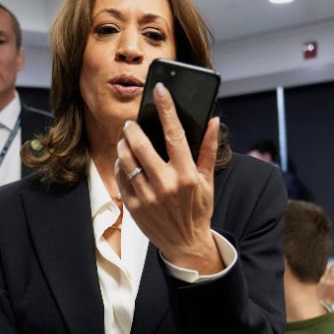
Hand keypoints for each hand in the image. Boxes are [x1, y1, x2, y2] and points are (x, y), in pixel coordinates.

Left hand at [116, 83, 222, 274]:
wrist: (185, 244)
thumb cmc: (198, 209)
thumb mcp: (207, 181)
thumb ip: (207, 149)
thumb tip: (213, 121)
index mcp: (186, 175)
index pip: (175, 134)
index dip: (166, 108)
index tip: (160, 90)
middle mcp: (165, 185)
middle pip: (141, 145)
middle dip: (133, 129)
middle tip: (132, 123)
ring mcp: (147, 197)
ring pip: (126, 159)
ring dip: (123, 145)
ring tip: (127, 142)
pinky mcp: (133, 206)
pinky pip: (120, 177)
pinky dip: (121, 165)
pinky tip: (126, 162)